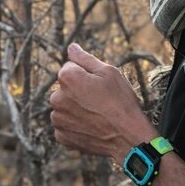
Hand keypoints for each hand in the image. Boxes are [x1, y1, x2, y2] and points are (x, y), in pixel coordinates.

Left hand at [49, 43, 157, 159]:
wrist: (128, 137)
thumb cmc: (121, 102)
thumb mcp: (109, 73)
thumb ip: (85, 58)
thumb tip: (71, 48)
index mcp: (67, 78)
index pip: (70, 67)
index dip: (87, 74)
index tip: (100, 85)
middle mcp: (56, 98)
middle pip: (66, 88)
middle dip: (79, 90)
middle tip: (100, 101)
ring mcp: (58, 119)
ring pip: (65, 106)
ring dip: (76, 108)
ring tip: (97, 115)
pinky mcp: (62, 136)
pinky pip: (66, 125)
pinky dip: (76, 125)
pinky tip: (92, 126)